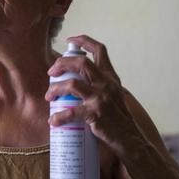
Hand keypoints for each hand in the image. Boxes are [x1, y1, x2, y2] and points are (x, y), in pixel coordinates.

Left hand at [46, 35, 140, 154]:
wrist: (129, 138)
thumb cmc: (118, 118)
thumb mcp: (113, 95)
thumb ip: (99, 86)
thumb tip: (76, 82)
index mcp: (110, 77)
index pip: (100, 50)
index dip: (84, 41)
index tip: (71, 40)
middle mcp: (107, 83)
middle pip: (81, 63)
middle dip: (62, 64)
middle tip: (51, 73)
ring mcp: (101, 98)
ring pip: (72, 84)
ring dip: (55, 88)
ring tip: (49, 96)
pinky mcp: (95, 114)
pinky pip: (71, 112)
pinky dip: (59, 116)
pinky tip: (53, 121)